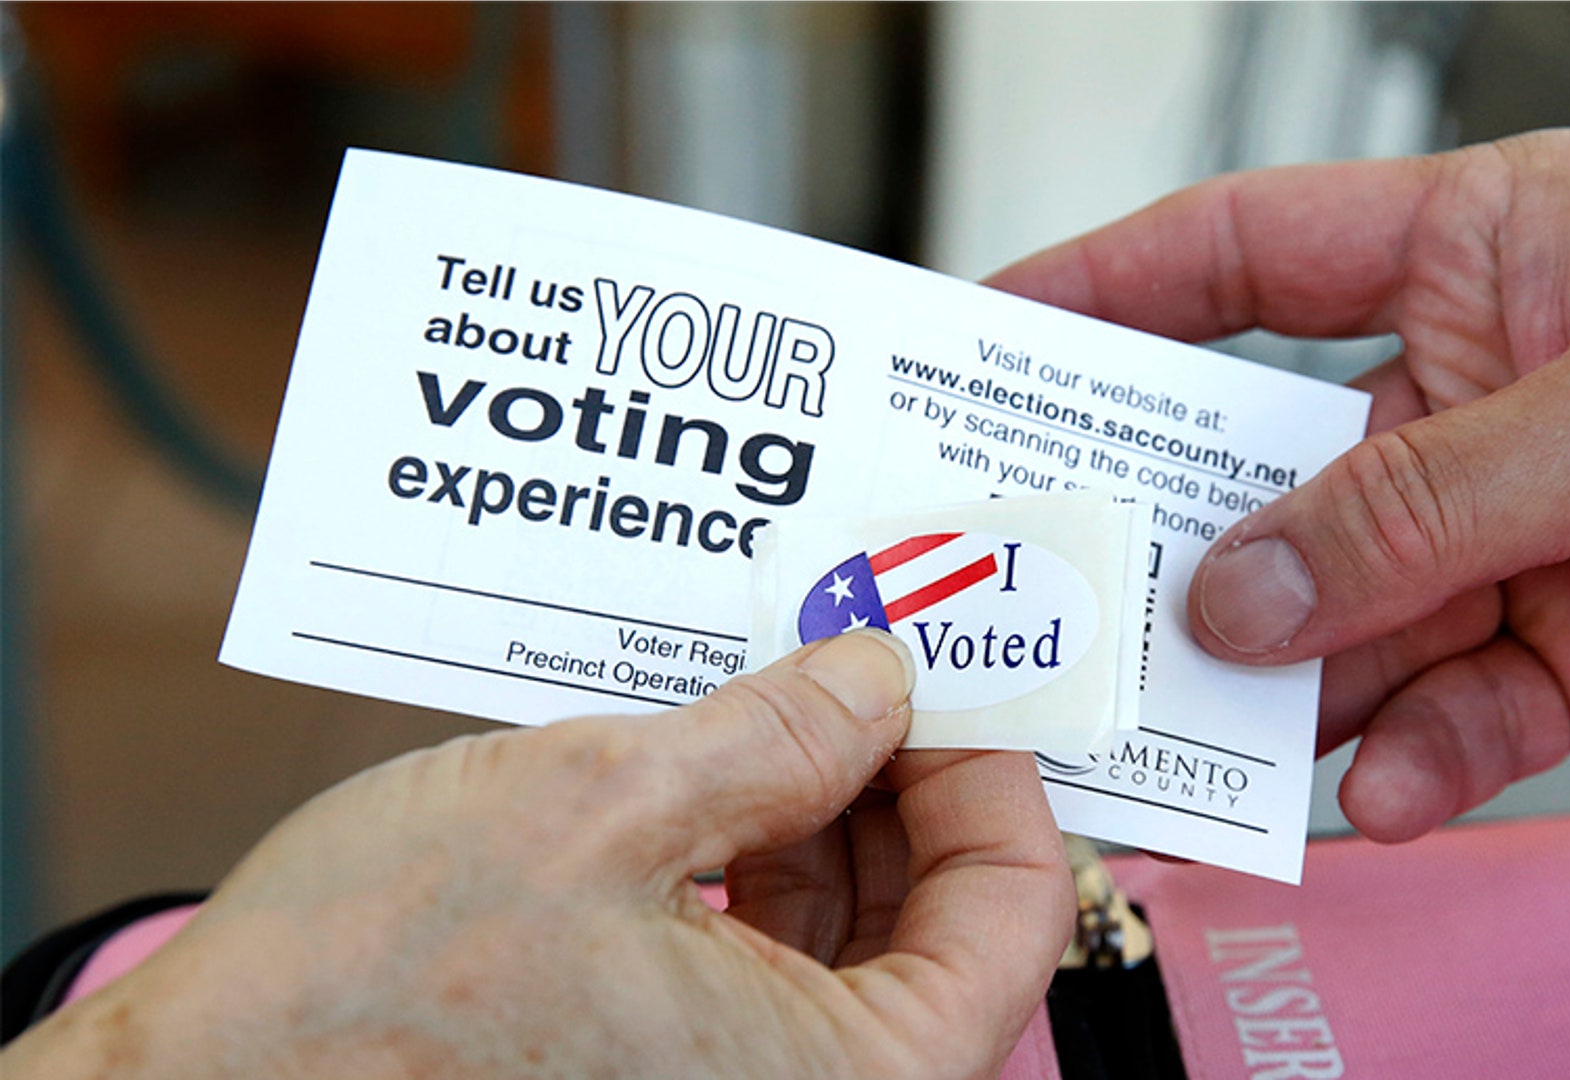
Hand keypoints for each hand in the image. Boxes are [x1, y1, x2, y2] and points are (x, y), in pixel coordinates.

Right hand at [5, 631, 1072, 1077]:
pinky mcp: (662, 1070)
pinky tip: (703, 759)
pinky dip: (747, 852)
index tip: (944, 666)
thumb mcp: (603, 809)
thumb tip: (877, 674)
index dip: (988, 765)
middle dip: (897, 769)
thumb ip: (778, 736)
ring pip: (843, 932)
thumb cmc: (377, 1002)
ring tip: (769, 685)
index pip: (1015, 911)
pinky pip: (757, 955)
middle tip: (855, 649)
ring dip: (817, 801)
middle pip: (935, 917)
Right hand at [989, 129, 1569, 840]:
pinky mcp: (1549, 655)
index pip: (1256, 252)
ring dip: (1291, 678)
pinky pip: (1430, 714)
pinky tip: (1401, 785)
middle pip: (1271, 462)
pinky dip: (1407, 758)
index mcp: (1492, 259)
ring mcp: (1507, 532)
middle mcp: (1481, 392)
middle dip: (1188, 536)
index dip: (1116, 287)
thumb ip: (1415, 508)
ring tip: (1230, 727)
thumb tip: (1242, 588)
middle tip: (1085, 590)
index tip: (1004, 338)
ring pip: (1335, 611)